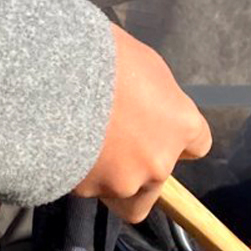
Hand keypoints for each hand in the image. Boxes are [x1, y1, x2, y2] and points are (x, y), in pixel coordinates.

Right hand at [74, 22, 211, 221]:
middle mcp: (159, 160)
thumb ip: (155, 97)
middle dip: (137, 165)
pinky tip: (62, 144)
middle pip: (157, 179)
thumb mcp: (143, 64)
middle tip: (112, 138)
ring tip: (83, 142)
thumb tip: (148, 102)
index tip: (159, 129)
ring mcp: (125, 182)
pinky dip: (78, 173)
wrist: (53, 79)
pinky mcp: (89, 192)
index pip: (197, 145)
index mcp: (180, 123)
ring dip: (107, 175)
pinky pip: (87, 188)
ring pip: (122, 193)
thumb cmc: (102, 57)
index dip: (177, 139)